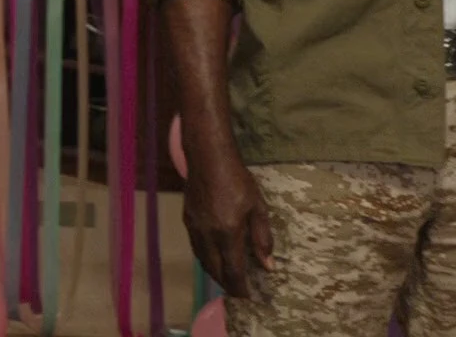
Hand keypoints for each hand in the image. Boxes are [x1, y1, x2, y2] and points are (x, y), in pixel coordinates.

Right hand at [183, 149, 273, 299]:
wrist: (207, 157)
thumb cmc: (237, 179)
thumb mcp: (258, 208)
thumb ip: (262, 239)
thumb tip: (268, 265)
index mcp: (227, 233)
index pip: (233, 271)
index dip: (240, 289)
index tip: (247, 298)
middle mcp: (208, 236)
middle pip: (215, 270)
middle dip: (227, 284)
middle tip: (239, 290)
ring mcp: (194, 229)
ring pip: (203, 261)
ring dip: (215, 272)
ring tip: (227, 276)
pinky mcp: (187, 220)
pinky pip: (196, 248)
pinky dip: (206, 258)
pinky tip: (214, 255)